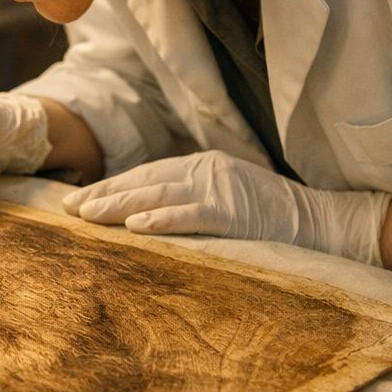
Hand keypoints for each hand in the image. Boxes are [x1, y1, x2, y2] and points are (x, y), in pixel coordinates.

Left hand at [61, 150, 391, 264]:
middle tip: (69, 208)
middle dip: (104, 194)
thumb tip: (146, 214)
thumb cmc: (272, 217)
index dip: (111, 186)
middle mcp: (205, 170)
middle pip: (144, 181)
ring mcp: (220, 189)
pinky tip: (136, 225)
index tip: (79, 199)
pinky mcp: (234, 212)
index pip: (146, 175)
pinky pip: (191, 215)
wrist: (323, 221)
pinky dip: (162, 219)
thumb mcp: (226, 199)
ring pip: (158, 195)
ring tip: (88, 215)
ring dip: (120, 205)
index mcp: (202, 166)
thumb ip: (191, 200)